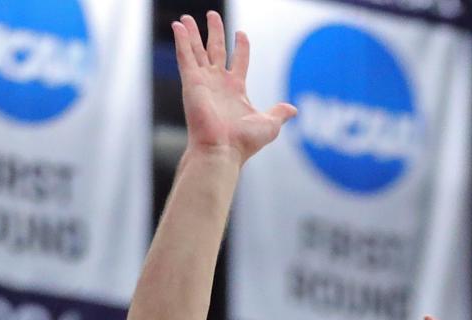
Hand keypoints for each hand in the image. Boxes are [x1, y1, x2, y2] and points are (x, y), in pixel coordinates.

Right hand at [173, 12, 295, 165]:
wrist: (221, 151)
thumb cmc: (243, 142)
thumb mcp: (269, 125)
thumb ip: (279, 113)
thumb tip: (293, 110)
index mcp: (236, 89)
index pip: (239, 60)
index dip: (241, 45)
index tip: (241, 33)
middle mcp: (218, 83)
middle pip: (215, 50)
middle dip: (214, 32)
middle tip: (212, 15)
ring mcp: (203, 82)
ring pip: (196, 50)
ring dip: (192, 33)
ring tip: (186, 17)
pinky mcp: (191, 82)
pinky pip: (185, 56)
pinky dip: (181, 40)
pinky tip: (178, 26)